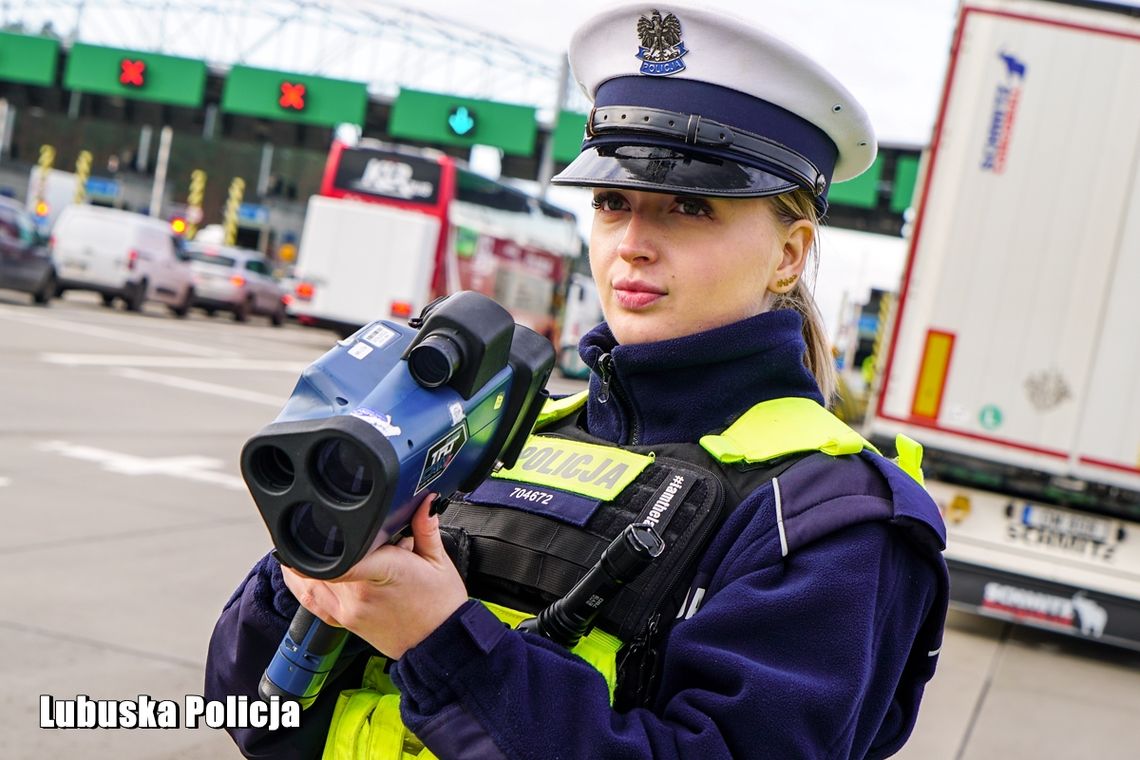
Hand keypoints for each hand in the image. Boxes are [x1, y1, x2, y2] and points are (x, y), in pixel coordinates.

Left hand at [281, 494, 468, 658]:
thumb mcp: (439, 561)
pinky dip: (298, 584)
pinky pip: (310, 602)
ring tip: (302, 541)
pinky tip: (295, 570)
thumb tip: (426, 500)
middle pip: (323, 560)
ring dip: (301, 561)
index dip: (326, 540)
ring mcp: (347, 610)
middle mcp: (359, 593)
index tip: (323, 522)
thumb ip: (425, 527)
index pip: (345, 557)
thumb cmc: (440, 607)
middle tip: (340, 526)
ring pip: (309, 580)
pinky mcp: (343, 621)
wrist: (439, 642)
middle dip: (329, 539)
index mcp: (383, 572)